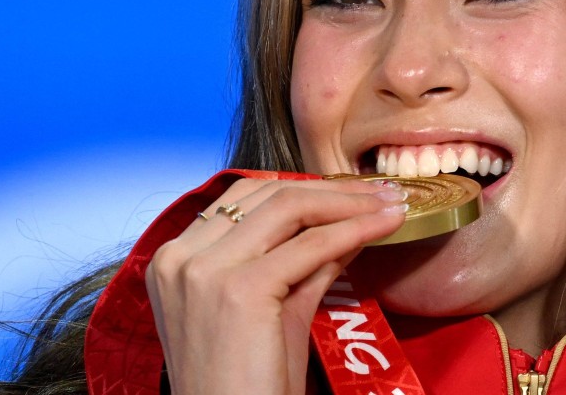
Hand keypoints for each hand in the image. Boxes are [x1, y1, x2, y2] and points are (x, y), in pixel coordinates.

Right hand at [145, 177, 406, 394]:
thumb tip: (352, 218)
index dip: (304, 189)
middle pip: (267, 194)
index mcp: (174, 259)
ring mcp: (204, 271)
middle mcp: (179, 257)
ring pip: (289, 208)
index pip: (245, 198)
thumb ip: (308, 259)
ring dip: (349, 202)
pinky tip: (384, 226)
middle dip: (332, 189)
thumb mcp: (280, 306)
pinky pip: (310, 245)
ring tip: (390, 204)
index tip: (353, 192)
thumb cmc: (253, 383)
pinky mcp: (237, 289)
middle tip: (382, 192)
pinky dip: (355, 229)